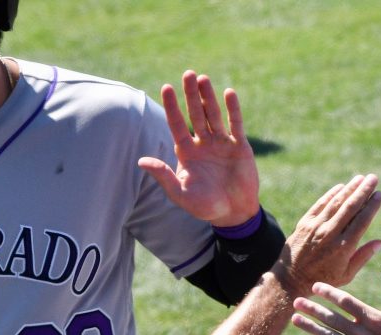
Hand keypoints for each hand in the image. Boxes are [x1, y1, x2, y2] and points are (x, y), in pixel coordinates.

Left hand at [138, 70, 259, 225]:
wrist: (233, 213)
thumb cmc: (204, 206)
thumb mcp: (180, 194)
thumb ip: (163, 176)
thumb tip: (141, 161)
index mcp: (186, 153)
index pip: (177, 124)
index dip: (172, 107)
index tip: (166, 87)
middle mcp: (203, 144)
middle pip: (195, 114)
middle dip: (191, 95)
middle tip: (188, 74)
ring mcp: (222, 143)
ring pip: (214, 115)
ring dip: (209, 97)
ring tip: (203, 78)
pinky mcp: (240, 146)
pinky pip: (236, 124)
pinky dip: (233, 109)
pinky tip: (229, 93)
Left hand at [272, 174, 380, 296]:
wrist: (291, 279)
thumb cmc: (323, 279)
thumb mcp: (346, 274)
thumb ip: (363, 256)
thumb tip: (380, 242)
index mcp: (343, 247)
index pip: (362, 221)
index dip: (372, 206)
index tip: (379, 194)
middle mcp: (329, 234)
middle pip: (350, 207)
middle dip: (363, 190)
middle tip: (373, 178)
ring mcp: (315, 227)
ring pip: (335, 203)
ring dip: (349, 189)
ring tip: (360, 178)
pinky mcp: (304, 224)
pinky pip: (319, 205)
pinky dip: (330, 195)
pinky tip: (340, 187)